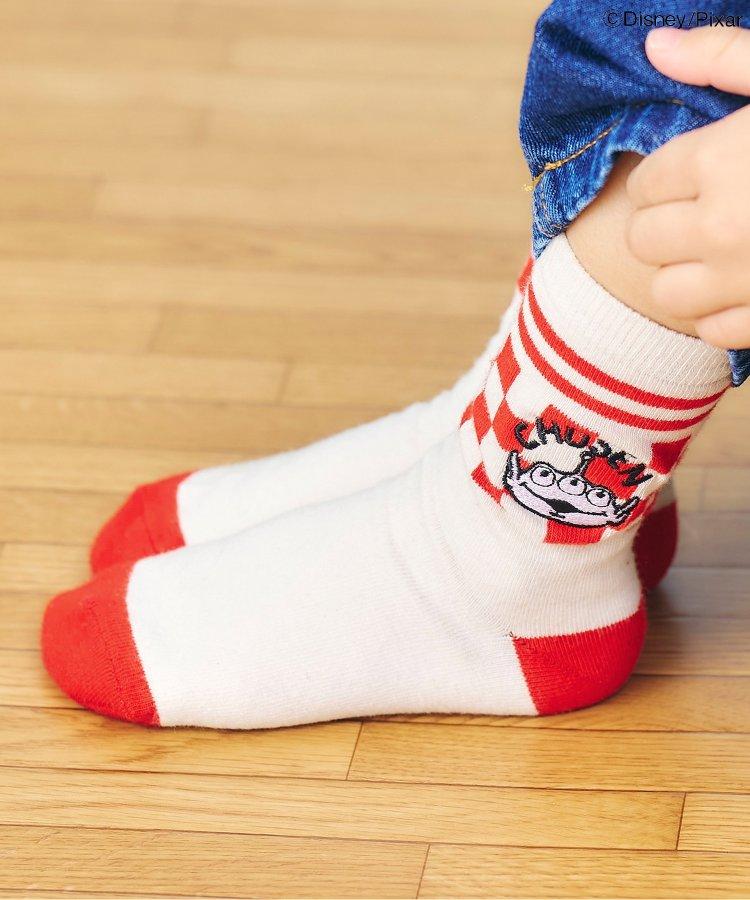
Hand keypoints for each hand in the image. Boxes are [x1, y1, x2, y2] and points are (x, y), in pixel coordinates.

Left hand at [626, 26, 749, 347]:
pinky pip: (713, 331)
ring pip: (667, 294)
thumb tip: (656, 45)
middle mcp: (722, 228)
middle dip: (660, 225)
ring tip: (710, 253)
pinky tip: (741, 286)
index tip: (680, 176)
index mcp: (721, 161)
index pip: (646, 186)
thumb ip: (722, 58)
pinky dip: (719, 313)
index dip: (659, 180)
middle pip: (642, 242)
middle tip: (691, 213)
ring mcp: (747, 281)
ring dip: (681, 274)